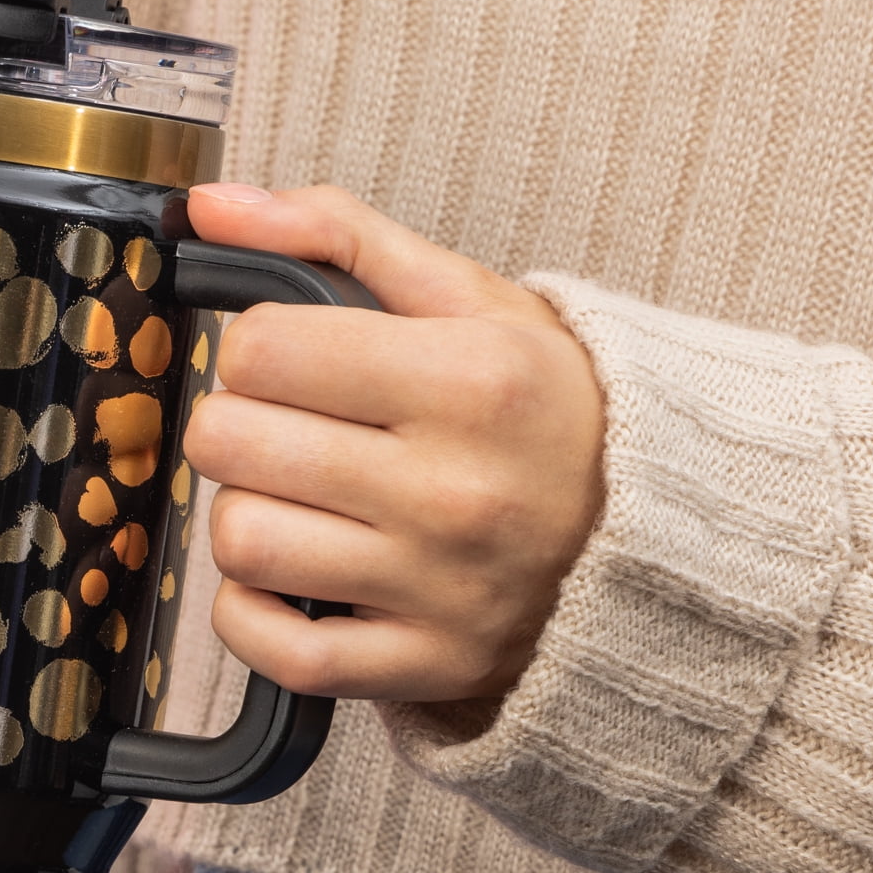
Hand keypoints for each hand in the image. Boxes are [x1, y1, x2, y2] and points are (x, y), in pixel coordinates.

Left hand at [182, 184, 606, 703]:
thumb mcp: (467, 298)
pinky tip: (290, 576)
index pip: (261, 350)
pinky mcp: (423, 663)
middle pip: (231, 443)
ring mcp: (439, 587)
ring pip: (242, 540)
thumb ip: (334, 235)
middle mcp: (455, 489)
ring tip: (299, 501)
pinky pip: (274, 648)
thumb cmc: (546, 410)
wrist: (660, 540)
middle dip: (239, 426)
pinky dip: (251, 614)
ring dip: (247, 515)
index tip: (293, 361)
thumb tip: (212, 209)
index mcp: (469, 380)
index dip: (255, 349)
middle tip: (286, 429)